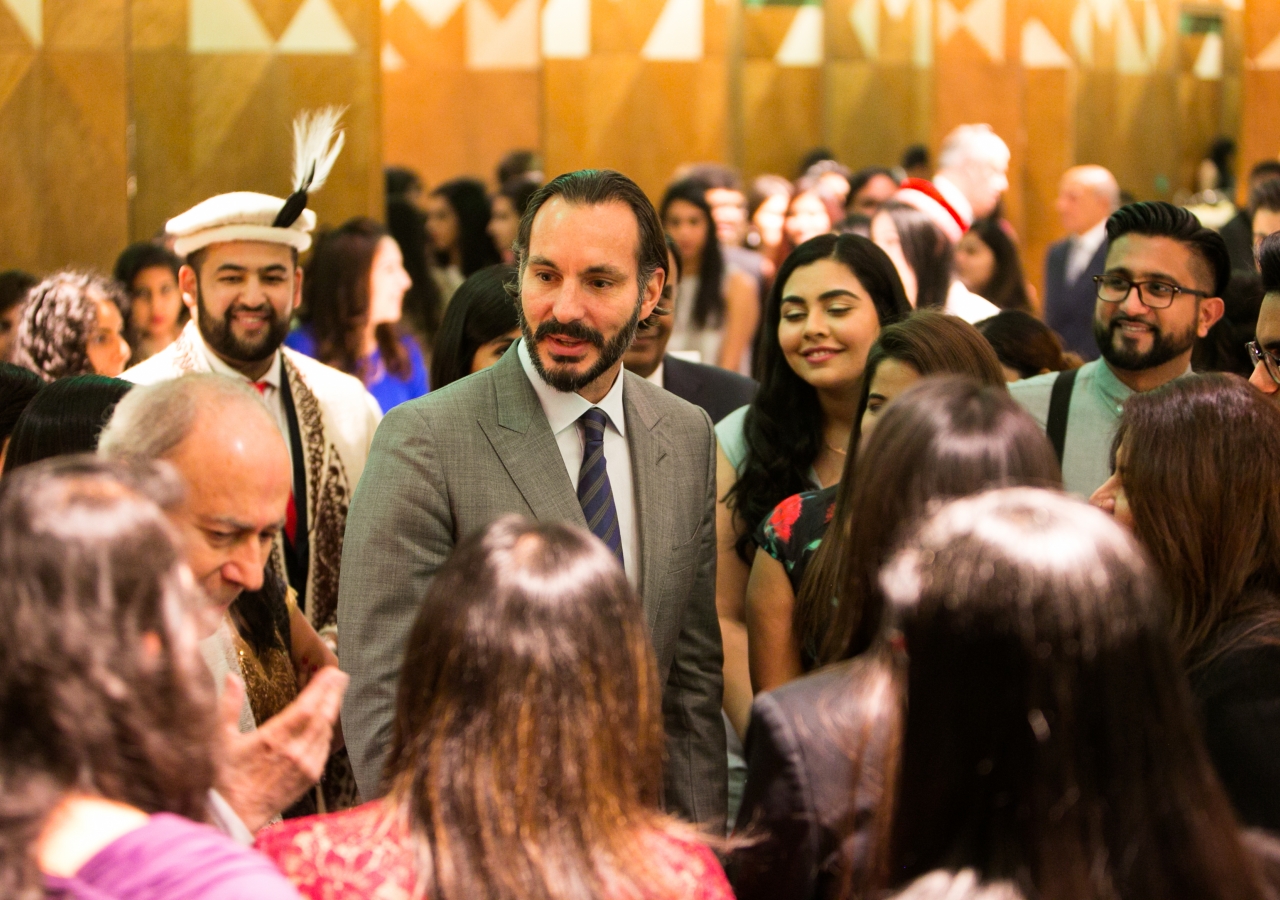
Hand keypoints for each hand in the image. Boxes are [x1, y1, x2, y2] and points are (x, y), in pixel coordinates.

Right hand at [214, 666, 347, 832]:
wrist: (232, 817)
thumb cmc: (222, 779)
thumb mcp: (219, 740)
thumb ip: (228, 706)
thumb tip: (232, 678)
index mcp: (273, 739)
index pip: (306, 707)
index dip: (321, 688)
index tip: (330, 672)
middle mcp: (294, 752)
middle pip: (323, 716)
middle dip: (333, 693)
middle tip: (340, 676)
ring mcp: (305, 767)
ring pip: (326, 732)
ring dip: (331, 711)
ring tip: (334, 694)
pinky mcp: (309, 779)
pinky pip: (325, 749)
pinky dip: (327, 733)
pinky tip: (326, 724)